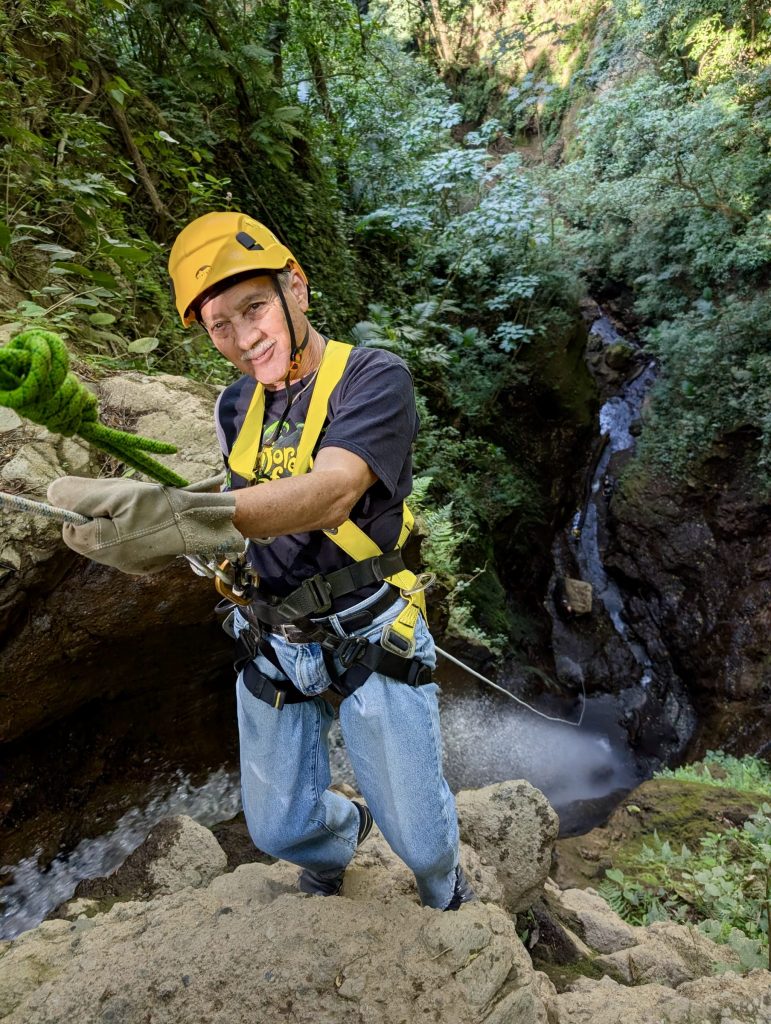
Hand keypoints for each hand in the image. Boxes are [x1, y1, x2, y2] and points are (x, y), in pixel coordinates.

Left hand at [47, 476, 243, 574]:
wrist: (204, 523)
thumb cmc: (162, 507)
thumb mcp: (119, 493)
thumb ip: (81, 495)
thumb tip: (52, 494)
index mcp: (101, 546)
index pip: (70, 527)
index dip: (81, 508)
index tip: (104, 496)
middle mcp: (114, 562)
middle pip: (88, 535)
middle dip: (99, 515)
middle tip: (124, 501)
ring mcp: (132, 565)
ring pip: (107, 539)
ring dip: (115, 521)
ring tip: (140, 509)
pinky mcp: (146, 564)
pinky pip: (126, 545)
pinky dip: (131, 530)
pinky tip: (150, 521)